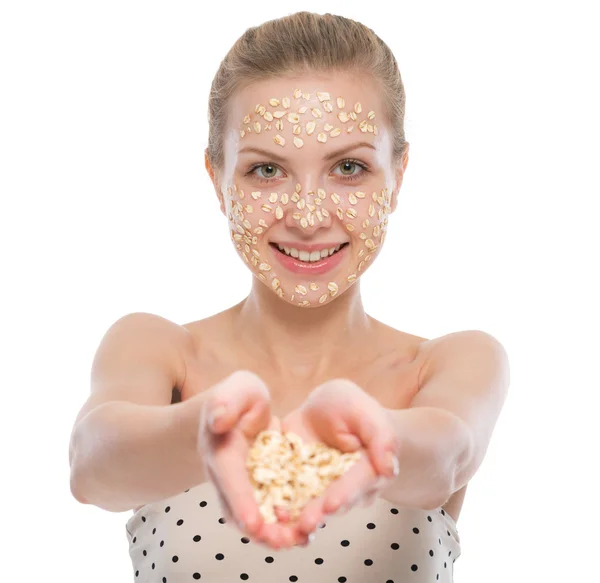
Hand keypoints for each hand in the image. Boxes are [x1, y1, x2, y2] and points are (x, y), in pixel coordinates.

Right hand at [197, 370, 310, 549]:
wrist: (238, 411)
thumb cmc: (240, 396)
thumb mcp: (238, 388)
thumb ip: (228, 400)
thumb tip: (217, 419)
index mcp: (221, 450)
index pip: (229, 477)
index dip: (240, 500)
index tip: (253, 523)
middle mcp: (226, 476)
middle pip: (237, 509)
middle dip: (258, 529)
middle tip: (283, 542)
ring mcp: (240, 488)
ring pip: (251, 519)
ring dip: (272, 534)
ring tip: (299, 541)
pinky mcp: (257, 492)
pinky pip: (267, 514)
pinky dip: (283, 526)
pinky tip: (305, 532)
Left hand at [278, 379, 398, 536]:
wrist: (327, 412)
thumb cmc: (351, 408)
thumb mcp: (363, 410)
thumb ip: (380, 435)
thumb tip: (389, 466)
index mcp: (368, 468)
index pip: (359, 481)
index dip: (346, 493)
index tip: (333, 503)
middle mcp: (346, 487)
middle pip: (334, 501)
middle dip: (319, 513)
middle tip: (306, 523)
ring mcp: (321, 491)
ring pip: (312, 508)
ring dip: (298, 520)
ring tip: (284, 526)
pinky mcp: (298, 489)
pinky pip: (289, 502)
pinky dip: (279, 511)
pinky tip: (268, 516)